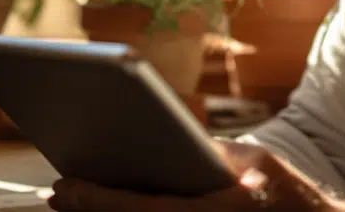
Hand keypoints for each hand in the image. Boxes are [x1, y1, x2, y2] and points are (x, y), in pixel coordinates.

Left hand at [47, 140, 344, 211]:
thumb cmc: (285, 194)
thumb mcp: (254, 161)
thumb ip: (212, 152)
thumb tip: (174, 141)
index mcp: (214, 208)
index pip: (140, 206)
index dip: (97, 198)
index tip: (64, 186)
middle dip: (91, 209)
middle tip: (59, 195)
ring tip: (75, 203)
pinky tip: (108, 208)